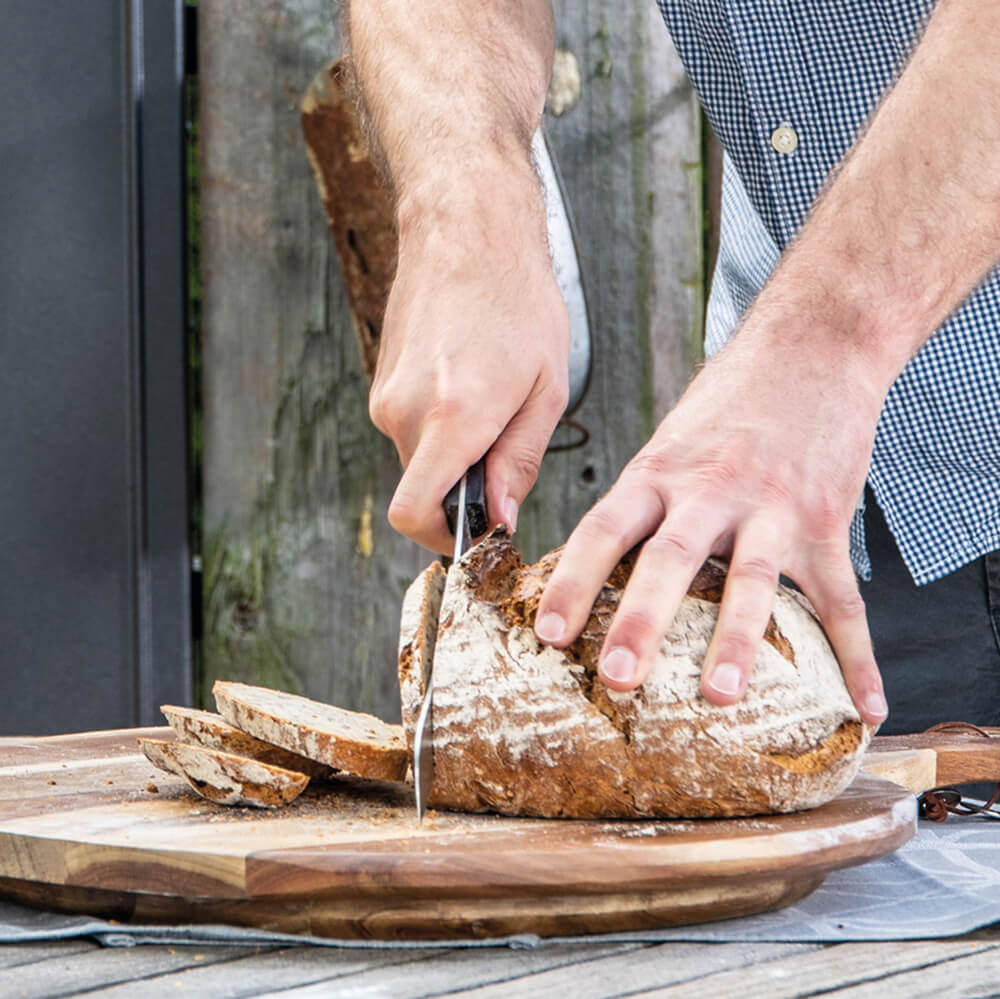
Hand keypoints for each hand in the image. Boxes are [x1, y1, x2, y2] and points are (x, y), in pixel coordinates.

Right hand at [370, 179, 569, 553]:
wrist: (466, 229)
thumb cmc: (517, 300)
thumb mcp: (545, 390)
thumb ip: (519, 462)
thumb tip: (500, 517)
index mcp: (452, 417)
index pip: (414, 514)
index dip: (444, 539)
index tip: (477, 533)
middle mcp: (405, 412)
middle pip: (423, 490)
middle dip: (462, 490)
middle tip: (505, 449)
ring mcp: (385, 395)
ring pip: (418, 459)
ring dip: (453, 454)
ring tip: (492, 401)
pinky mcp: (381, 382)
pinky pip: (410, 429)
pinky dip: (440, 428)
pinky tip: (469, 383)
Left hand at [533, 320, 889, 725]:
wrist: (811, 349)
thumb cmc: (727, 404)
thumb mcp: (667, 442)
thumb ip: (640, 501)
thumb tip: (592, 564)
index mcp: (660, 472)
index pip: (603, 530)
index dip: (572, 583)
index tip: (548, 634)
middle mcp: (711, 490)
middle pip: (670, 557)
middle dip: (643, 621)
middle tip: (620, 677)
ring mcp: (773, 507)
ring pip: (753, 580)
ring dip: (737, 642)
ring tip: (719, 695)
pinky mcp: (825, 523)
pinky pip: (843, 599)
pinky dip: (857, 657)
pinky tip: (864, 703)